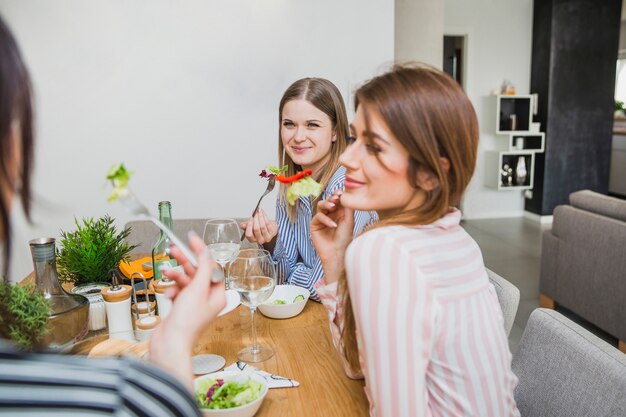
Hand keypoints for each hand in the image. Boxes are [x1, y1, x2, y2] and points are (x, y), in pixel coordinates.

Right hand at [150, 232, 225, 390]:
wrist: (169, 344)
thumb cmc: (186, 323)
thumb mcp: (197, 289)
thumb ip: (203, 268)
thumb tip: (206, 251)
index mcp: (218, 294)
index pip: (212, 267)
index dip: (202, 252)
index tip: (192, 240)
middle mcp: (207, 299)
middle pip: (197, 272)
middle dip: (185, 261)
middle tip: (174, 249)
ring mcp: (193, 304)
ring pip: (185, 281)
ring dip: (175, 275)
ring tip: (166, 272)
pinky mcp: (181, 308)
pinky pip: (177, 291)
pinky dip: (171, 289)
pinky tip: (168, 293)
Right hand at [240, 208, 277, 244]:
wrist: (270, 229)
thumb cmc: (259, 228)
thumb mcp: (251, 227)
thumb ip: (246, 226)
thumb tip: (242, 225)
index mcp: (252, 239)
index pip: (249, 234)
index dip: (249, 225)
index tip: (250, 218)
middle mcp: (260, 240)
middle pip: (256, 229)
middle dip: (255, 219)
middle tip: (255, 213)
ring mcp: (267, 237)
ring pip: (263, 226)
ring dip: (260, 217)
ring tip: (259, 211)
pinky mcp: (272, 233)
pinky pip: (268, 223)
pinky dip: (265, 217)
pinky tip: (263, 213)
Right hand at [310, 190, 353, 282]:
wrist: (338, 252)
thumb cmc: (345, 238)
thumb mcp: (349, 220)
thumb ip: (347, 207)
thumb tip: (345, 194)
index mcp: (339, 211)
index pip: (337, 199)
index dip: (338, 194)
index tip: (341, 192)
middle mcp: (330, 214)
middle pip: (328, 200)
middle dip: (332, 198)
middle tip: (337, 198)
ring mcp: (321, 218)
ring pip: (320, 205)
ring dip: (326, 204)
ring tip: (333, 206)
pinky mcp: (314, 224)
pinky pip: (318, 217)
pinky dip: (326, 219)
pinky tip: (333, 225)